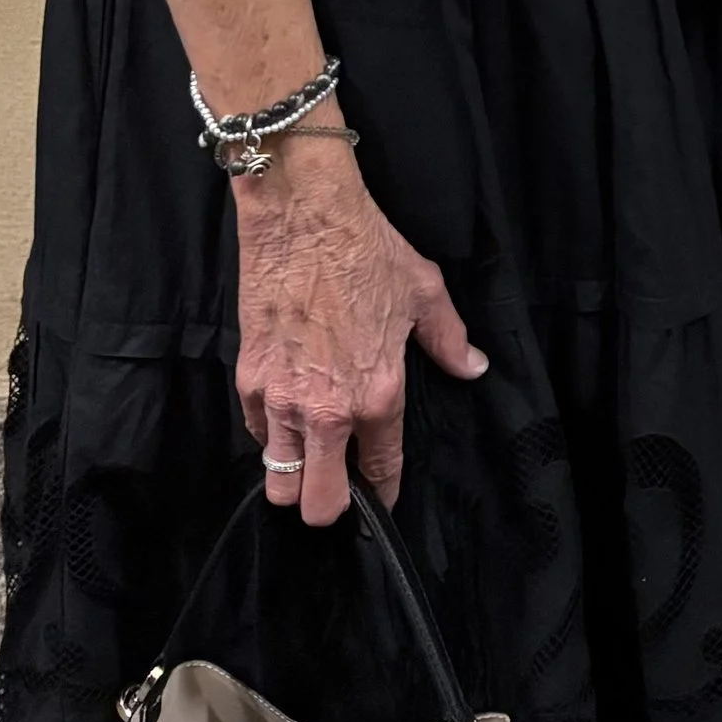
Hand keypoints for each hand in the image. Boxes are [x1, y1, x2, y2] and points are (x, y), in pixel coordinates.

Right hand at [233, 141, 486, 523]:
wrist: (304, 216)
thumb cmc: (368, 250)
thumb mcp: (424, 292)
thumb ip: (449, 340)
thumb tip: (473, 368)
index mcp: (379, 395)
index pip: (380, 473)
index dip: (384, 495)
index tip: (382, 499)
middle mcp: (327, 412)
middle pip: (318, 506)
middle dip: (331, 505)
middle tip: (339, 482)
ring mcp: (282, 401)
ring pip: (278, 485)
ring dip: (295, 478)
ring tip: (310, 458)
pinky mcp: (248, 382)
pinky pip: (258, 438)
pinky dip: (272, 437)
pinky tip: (288, 415)